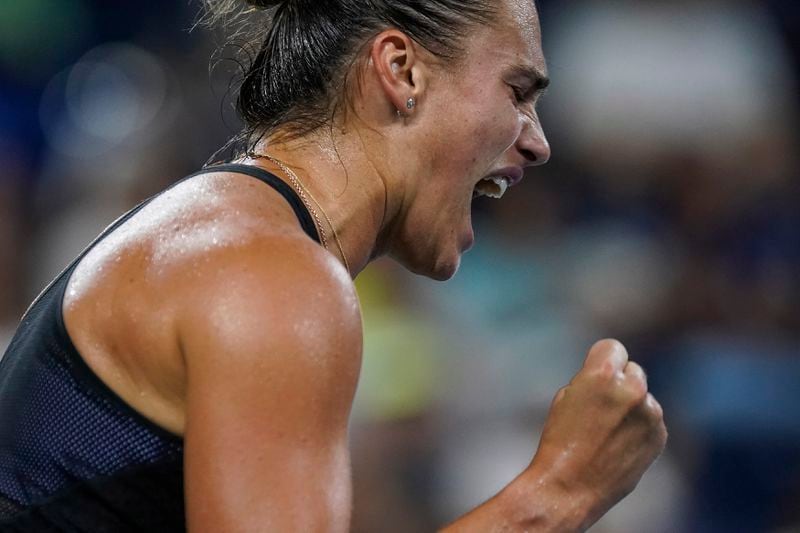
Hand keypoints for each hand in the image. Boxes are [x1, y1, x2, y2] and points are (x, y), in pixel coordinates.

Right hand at [525, 339, 667, 528]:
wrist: (570, 487)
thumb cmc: (560, 440)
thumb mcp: (566, 396)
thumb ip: (593, 378)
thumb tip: (615, 373)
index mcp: (603, 375)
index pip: (613, 347)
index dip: (601, 360)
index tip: (595, 374)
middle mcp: (632, 390)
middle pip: (633, 370)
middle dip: (619, 382)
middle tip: (601, 405)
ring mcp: (650, 414)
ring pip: (643, 396)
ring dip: (630, 406)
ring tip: (607, 431)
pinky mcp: (660, 435)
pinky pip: (651, 419)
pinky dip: (639, 427)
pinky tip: (619, 444)